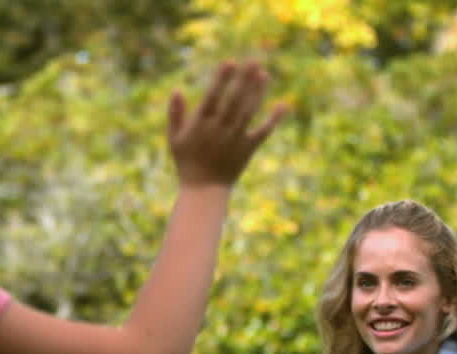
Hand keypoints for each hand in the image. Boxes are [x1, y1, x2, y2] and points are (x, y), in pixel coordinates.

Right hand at [167, 61, 286, 186]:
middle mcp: (219, 129)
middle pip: (234, 100)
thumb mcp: (174, 138)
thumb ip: (175, 114)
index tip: (230, 62)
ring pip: (248, 111)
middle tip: (253, 60)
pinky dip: (273, 120)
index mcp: (201, 124)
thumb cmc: (186, 162)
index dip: (221, 79)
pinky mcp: (248, 149)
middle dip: (244, 80)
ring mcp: (235, 138)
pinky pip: (263, 132)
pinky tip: (282, 105)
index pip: (213, 96)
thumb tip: (177, 90)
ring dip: (257, 92)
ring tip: (264, 74)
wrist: (204, 190)